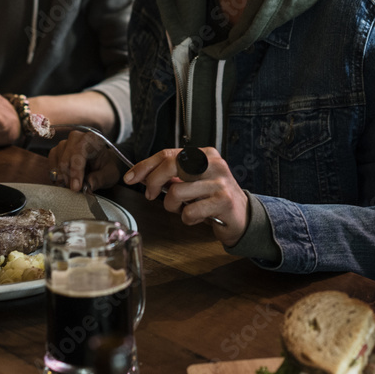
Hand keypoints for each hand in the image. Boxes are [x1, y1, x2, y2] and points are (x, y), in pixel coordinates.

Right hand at [48, 130, 121, 191]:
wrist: (101, 163)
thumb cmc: (106, 167)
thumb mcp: (110, 174)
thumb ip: (100, 179)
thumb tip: (88, 186)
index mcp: (92, 139)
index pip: (79, 152)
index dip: (76, 171)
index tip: (76, 188)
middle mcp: (76, 137)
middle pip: (66, 158)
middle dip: (68, 178)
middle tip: (74, 191)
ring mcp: (64, 144)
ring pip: (57, 162)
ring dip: (62, 177)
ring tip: (71, 187)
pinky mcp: (56, 151)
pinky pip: (51, 164)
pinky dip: (56, 176)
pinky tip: (64, 182)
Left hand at [124, 147, 247, 244]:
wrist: (243, 216)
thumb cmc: (213, 198)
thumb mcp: (193, 182)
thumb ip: (173, 176)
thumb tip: (144, 174)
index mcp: (204, 154)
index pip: (168, 154)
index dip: (145, 166)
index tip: (131, 177)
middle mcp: (213, 163)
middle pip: (171, 165)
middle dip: (152, 182)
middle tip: (150, 196)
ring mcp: (219, 181)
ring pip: (177, 191)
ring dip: (172, 206)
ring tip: (183, 210)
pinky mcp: (223, 201)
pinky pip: (190, 212)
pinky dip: (187, 219)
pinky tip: (196, 218)